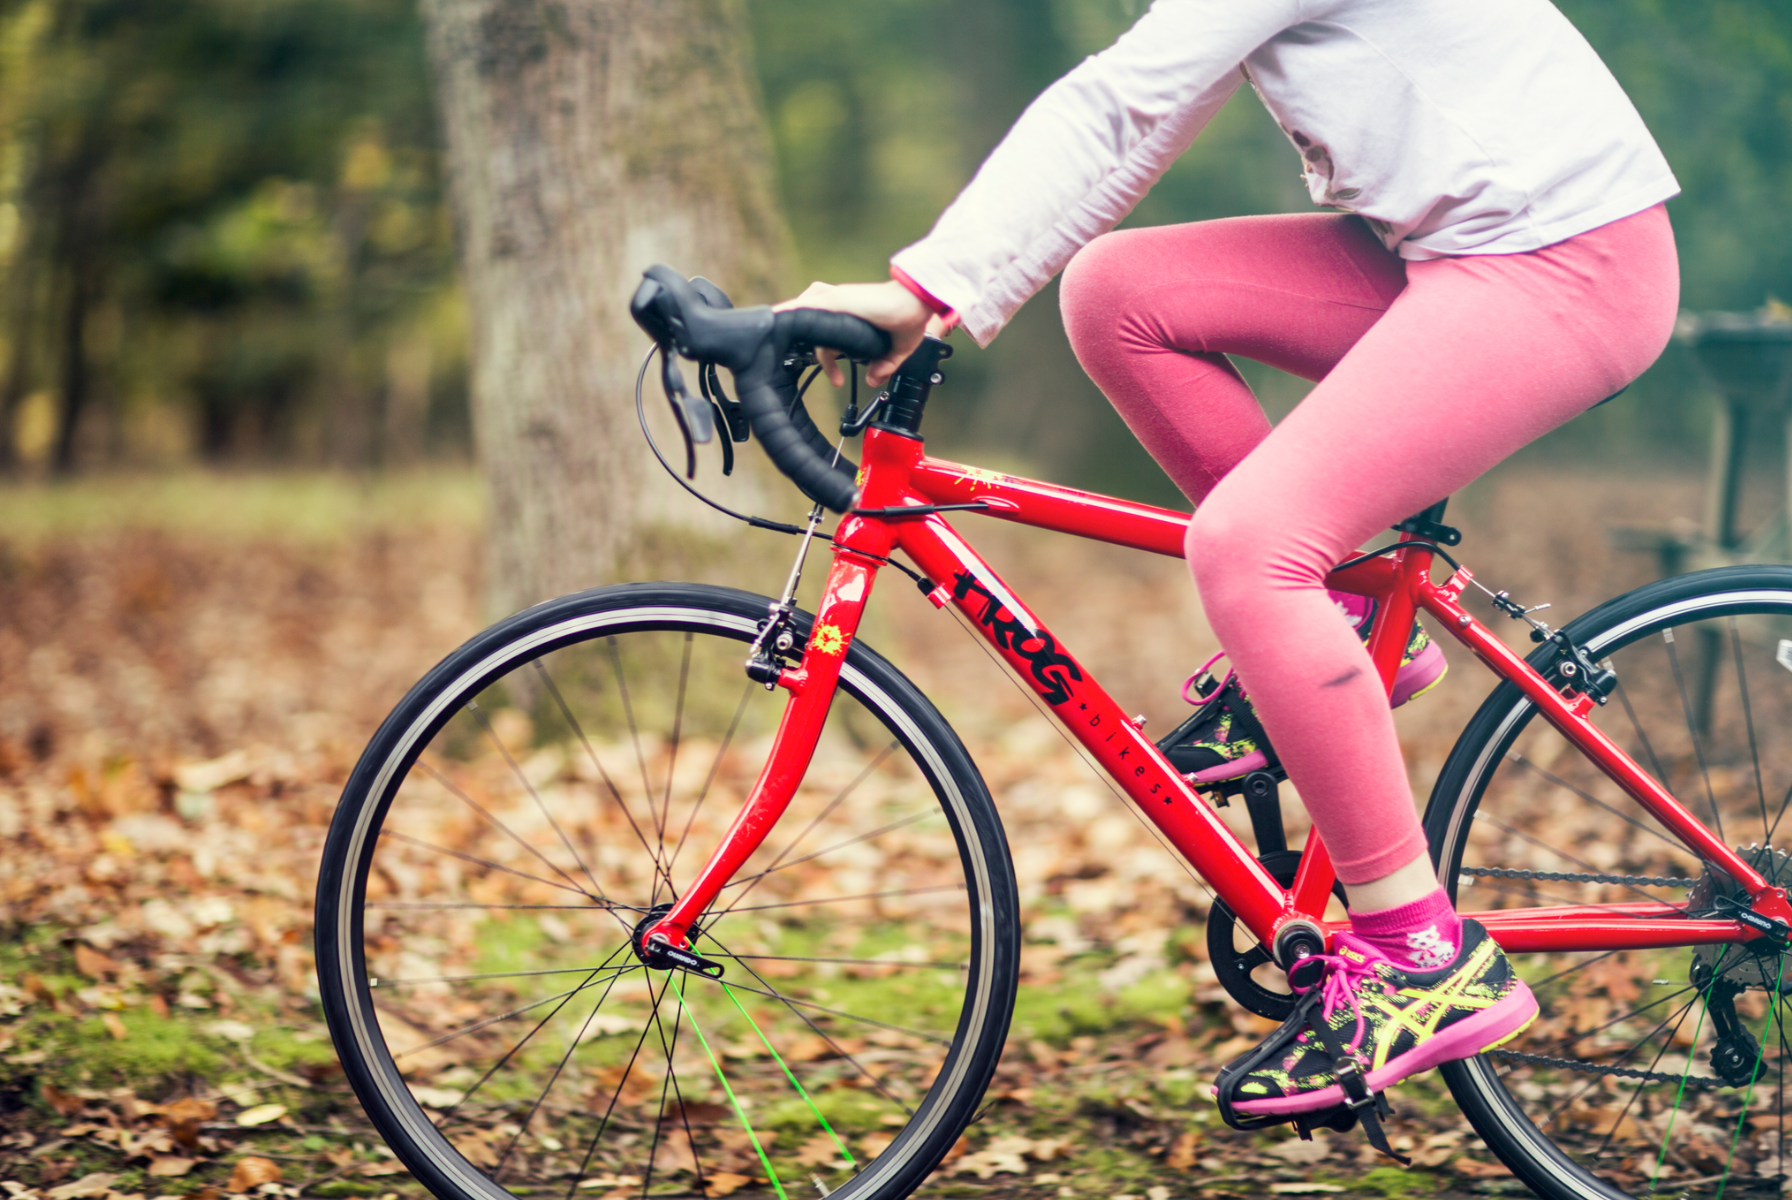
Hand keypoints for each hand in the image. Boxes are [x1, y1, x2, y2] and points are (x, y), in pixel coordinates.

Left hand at [774, 280, 942, 387]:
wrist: (916, 303)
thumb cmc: (910, 317)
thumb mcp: (898, 349)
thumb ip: (884, 364)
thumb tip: (873, 379)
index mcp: (852, 314)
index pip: (826, 334)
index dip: (827, 359)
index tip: (836, 379)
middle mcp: (841, 304)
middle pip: (809, 318)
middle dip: (796, 334)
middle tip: (791, 357)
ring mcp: (837, 300)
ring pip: (804, 310)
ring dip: (786, 319)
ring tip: (769, 331)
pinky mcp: (837, 300)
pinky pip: (807, 306)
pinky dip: (790, 312)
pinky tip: (776, 319)